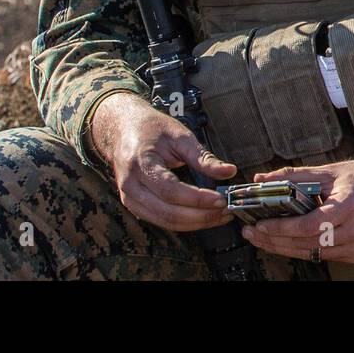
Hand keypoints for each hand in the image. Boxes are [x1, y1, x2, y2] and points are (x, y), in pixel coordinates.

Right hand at [90, 92, 234, 231]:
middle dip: (200, 216)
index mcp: (140, 164)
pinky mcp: (134, 205)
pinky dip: (184, 222)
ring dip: (195, 223)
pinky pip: (160, 220)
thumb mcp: (179, 135)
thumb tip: (229, 171)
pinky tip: (202, 217)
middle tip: (225, 211)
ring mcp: (129, 198)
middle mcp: (131, 185)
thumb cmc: (151, 129)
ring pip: (164, 221)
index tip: (221, 199)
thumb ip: (203, 157)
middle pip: (167, 212)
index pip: (171, 190)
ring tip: (219, 216)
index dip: (198, 199)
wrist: (124, 129)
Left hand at [240, 148, 353, 263]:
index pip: (311, 225)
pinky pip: (323, 255)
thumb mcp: (330, 171)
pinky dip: (301, 249)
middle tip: (251, 233)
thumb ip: (294, 176)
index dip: (283, 228)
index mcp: (352, 205)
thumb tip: (261, 179)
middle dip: (275, 240)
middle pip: (308, 243)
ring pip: (313, 253)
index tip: (260, 224)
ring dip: (284, 248)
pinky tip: (283, 242)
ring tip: (261, 238)